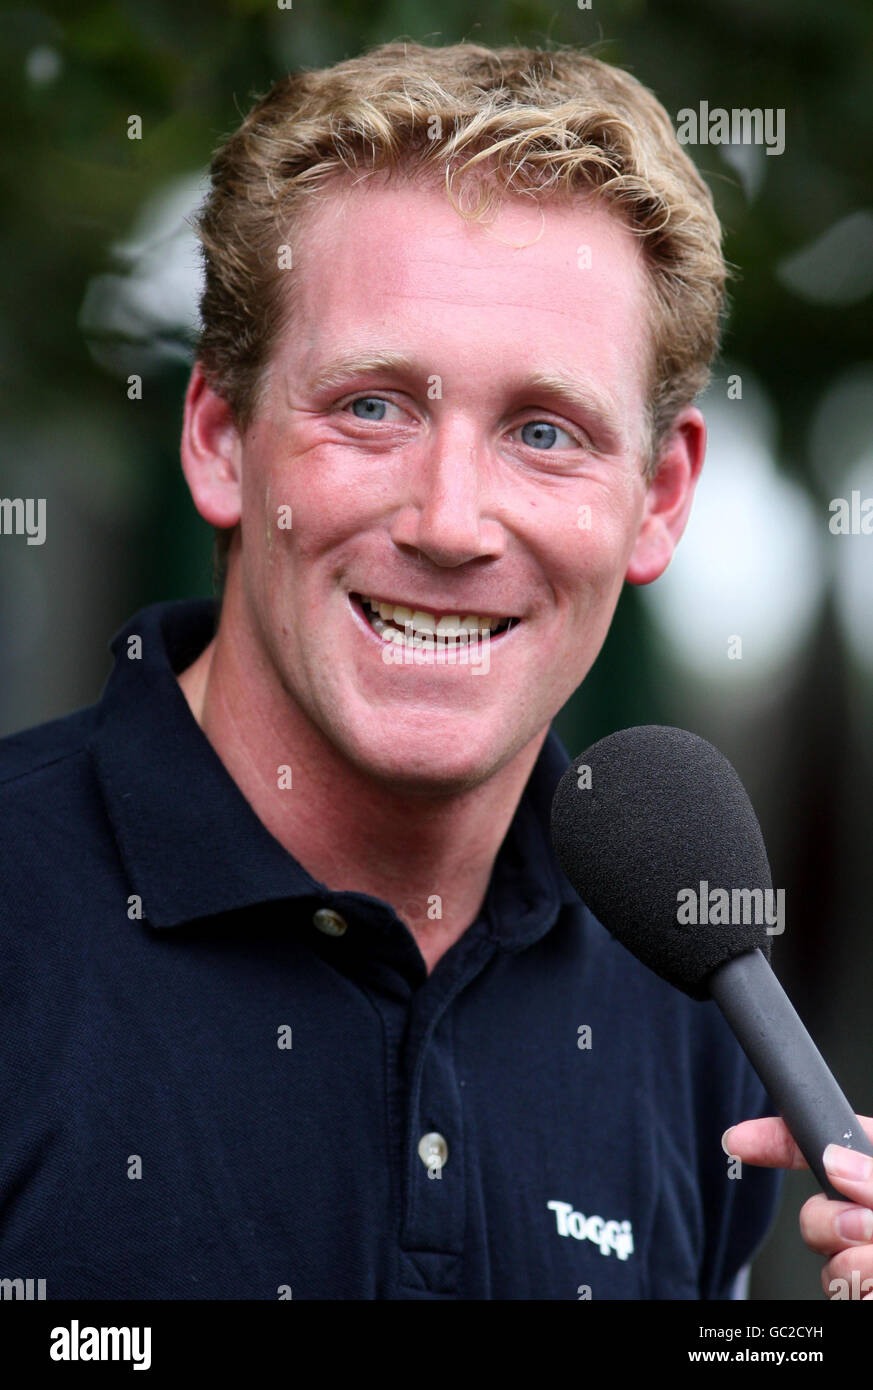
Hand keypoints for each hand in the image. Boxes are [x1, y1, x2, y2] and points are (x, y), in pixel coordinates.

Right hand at [723, 1114, 872, 1298]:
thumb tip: (833, 1161)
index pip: (819, 1146)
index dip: (774, 1137)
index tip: (737, 1140)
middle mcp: (866, 1217)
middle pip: (812, 1213)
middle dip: (831, 1224)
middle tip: (868, 1230)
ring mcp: (861, 1259)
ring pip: (827, 1264)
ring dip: (857, 1267)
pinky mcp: (861, 1293)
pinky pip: (840, 1293)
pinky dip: (863, 1294)